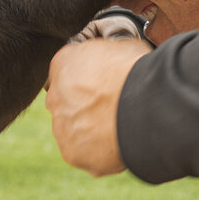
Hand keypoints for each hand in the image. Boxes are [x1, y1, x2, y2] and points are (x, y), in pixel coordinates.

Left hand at [43, 38, 152, 176]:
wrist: (144, 106)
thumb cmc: (138, 71)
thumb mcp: (121, 44)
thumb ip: (107, 52)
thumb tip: (116, 53)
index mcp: (63, 63)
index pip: (69, 71)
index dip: (91, 79)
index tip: (107, 86)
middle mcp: (54, 95)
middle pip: (67, 102)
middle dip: (87, 106)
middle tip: (115, 108)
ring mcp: (61, 126)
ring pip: (74, 130)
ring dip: (93, 131)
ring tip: (123, 128)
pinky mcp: (71, 153)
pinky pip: (86, 154)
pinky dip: (101, 153)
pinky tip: (121, 145)